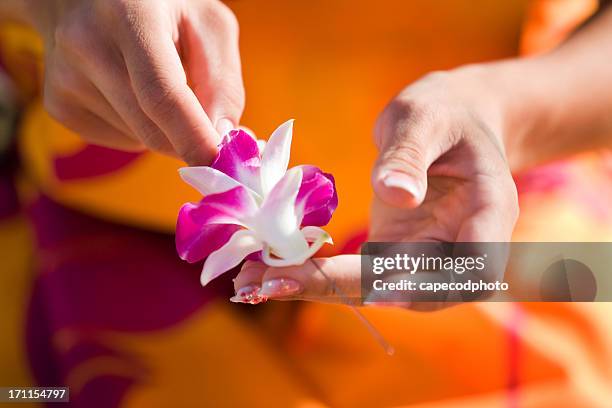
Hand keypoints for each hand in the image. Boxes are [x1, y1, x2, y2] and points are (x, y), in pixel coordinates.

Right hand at [28, 0, 242, 164]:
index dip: (193, 138)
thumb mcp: (209, 26)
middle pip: (151, 129)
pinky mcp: (58, 105)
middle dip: (190, 144)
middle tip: (214, 136)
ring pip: (139, 141)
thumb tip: (222, 139)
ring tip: (159, 84)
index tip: (220, 165)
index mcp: (130, 16)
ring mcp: (65, 78)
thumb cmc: (164, 9)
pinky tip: (134, 93)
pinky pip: (121, 142)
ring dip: (166, 131)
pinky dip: (143, 131)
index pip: (161, 95)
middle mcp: (86, 45)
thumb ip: (223, 81)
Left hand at [233, 68, 518, 309]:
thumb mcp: (426, 118)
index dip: (432, 284)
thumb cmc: (444, 113)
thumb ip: (411, 153)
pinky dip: (314, 276)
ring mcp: (425, 256)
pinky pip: (357, 276)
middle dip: (342, 292)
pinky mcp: (395, 255)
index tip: (380, 293)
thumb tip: (396, 194)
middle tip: (269, 284)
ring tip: (251, 283)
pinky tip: (268, 273)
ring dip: (316, 290)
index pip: (475, 263)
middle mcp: (460, 247)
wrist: (448, 125)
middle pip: (413, 289)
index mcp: (490, 210)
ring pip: (377, 291)